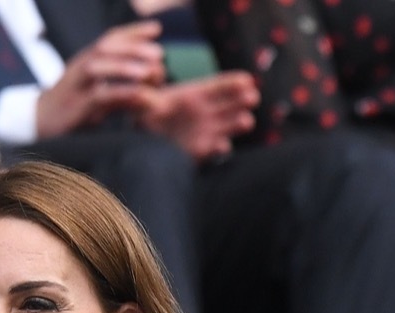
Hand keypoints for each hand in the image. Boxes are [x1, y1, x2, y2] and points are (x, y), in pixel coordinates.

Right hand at [36, 21, 167, 138]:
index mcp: (85, 62)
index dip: (132, 32)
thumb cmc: (72, 110)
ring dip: (126, 66)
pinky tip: (139, 95)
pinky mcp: (76, 107)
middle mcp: (79, 69)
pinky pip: (99, 96)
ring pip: (98, 67)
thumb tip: (150, 88)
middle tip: (159, 53)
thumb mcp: (98, 97)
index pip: (109, 40)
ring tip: (150, 71)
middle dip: (133, 46)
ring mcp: (76, 87)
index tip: (156, 29)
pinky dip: (121, 93)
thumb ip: (121, 91)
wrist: (37, 125)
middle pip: (105, 48)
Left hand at [139, 71, 259, 160]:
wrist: (142, 141)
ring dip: (238, 123)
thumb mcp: (142, 99)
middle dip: (242, 101)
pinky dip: (218, 148)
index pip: (218, 87)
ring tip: (247, 121)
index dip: (232, 83)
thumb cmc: (142, 115)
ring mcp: (206, 131)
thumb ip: (147, 93)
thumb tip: (147, 80)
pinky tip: (222, 145)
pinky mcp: (202, 150)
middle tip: (253, 98)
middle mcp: (205, 112)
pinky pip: (214, 149)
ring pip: (228, 126)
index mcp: (194, 95)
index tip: (246, 79)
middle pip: (229, 105)